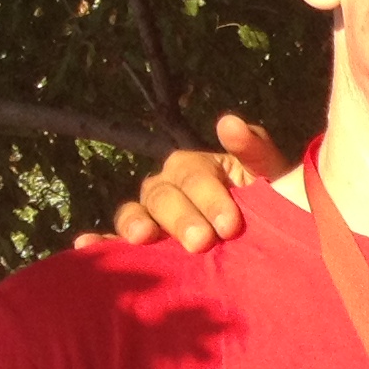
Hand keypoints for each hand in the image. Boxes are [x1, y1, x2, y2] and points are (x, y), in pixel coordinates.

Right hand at [115, 113, 282, 251]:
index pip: (193, 176)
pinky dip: (102, 243)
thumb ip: (255, 151)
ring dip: (135, 224)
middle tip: (201, 242)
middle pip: (162, 196)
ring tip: (142, 238)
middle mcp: (169, 188)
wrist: (281, 245)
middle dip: (180, 218)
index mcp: (197, 168)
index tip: (230, 225)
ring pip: (136, 214)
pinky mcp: (145, 246)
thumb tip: (228, 123)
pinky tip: (86, 244)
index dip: (209, 198)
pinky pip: (116, 241)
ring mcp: (153, 217)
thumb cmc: (277, 205)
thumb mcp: (274, 176)